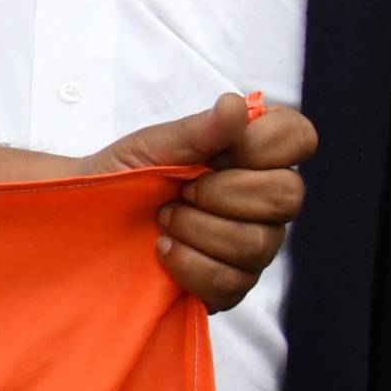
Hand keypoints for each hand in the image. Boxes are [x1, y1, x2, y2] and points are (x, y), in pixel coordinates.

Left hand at [93, 90, 319, 310]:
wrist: (90, 220)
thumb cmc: (128, 175)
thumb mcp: (153, 145)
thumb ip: (197, 130)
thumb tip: (235, 106)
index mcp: (254, 153)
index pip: (299, 138)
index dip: (260, 146)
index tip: (214, 155)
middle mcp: (266, 200)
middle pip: (288, 197)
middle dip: (221, 194)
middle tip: (181, 191)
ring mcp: (255, 245)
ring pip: (258, 243)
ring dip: (198, 229)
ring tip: (165, 219)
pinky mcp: (233, 284)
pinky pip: (232, 283)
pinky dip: (190, 265)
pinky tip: (164, 250)